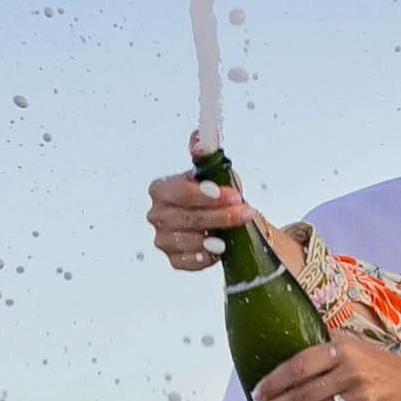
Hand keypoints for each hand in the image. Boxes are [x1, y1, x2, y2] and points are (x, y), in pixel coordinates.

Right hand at [148, 151, 250, 272]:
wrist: (223, 220)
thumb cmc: (214, 194)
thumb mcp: (213, 171)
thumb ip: (204, 154)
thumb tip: (198, 138)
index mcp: (161, 189)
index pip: (179, 192)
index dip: (204, 195)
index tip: (230, 195)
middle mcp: (157, 214)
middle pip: (185, 217)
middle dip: (218, 215)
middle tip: (244, 211)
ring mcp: (163, 238)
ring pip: (186, 240)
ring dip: (213, 237)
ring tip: (231, 234)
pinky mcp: (173, 259)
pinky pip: (186, 261)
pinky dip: (204, 257)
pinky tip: (218, 249)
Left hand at [252, 334, 400, 400]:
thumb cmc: (376, 366)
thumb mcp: (352, 345)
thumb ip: (322, 346)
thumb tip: (284, 348)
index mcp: (341, 350)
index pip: (298, 366)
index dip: (274, 381)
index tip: (258, 391)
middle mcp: (350, 372)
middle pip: (301, 394)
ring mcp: (359, 398)